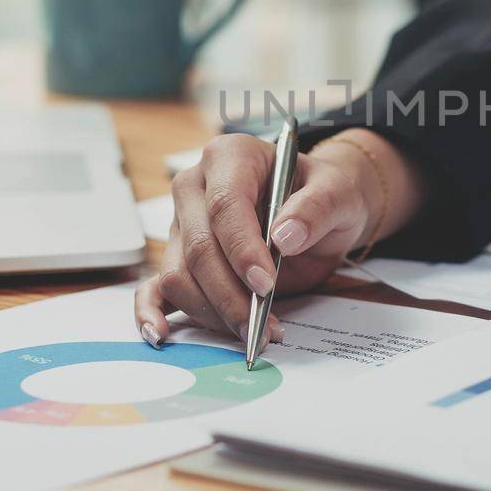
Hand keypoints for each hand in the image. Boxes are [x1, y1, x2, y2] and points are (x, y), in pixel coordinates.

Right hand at [133, 129, 424, 350]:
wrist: (320, 208)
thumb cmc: (325, 192)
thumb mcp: (337, 192)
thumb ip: (316, 209)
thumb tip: (285, 237)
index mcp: (230, 157)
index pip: (224, 205)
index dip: (242, 249)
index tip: (264, 285)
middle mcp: (196, 187)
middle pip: (199, 249)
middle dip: (230, 295)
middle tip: (263, 327)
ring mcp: (182, 224)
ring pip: (180, 275)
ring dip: (213, 312)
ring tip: (254, 333)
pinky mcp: (179, 257)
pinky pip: (155, 286)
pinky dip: (153, 311)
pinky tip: (162, 333)